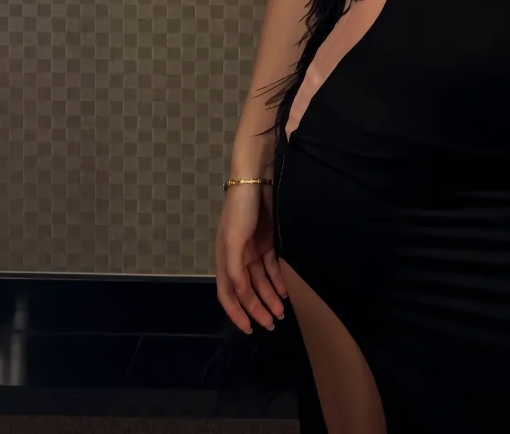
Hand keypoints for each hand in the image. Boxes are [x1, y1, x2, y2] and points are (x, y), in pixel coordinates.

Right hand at [215, 184, 288, 333]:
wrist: (255, 180)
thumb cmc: (240, 210)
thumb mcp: (234, 239)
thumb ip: (235, 269)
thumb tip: (240, 294)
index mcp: (224, 260)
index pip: (228, 295)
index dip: (237, 313)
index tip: (249, 329)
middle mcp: (237, 259)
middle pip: (247, 291)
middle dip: (258, 309)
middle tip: (273, 324)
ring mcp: (252, 251)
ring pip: (261, 282)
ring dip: (270, 297)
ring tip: (282, 312)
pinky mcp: (266, 242)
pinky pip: (272, 267)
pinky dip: (278, 280)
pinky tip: (285, 291)